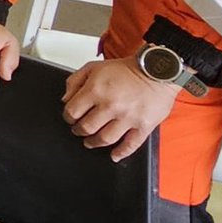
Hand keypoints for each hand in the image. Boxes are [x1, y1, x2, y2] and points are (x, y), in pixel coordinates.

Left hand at [62, 56, 179, 160]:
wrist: (156, 69)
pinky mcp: (144, 125)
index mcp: (96, 89)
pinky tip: (114, 155)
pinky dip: (121, 153)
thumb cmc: (127, 69)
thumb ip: (74, 81)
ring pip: (105, 139)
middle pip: (87, 128)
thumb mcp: (94, 67)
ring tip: (91, 142)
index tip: (71, 118)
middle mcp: (111, 105)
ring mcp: (128, 117)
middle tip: (79, 131)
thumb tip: (65, 100)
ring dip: (94, 143)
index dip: (68, 117)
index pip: (72, 112)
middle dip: (79, 131)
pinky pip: (131, 145)